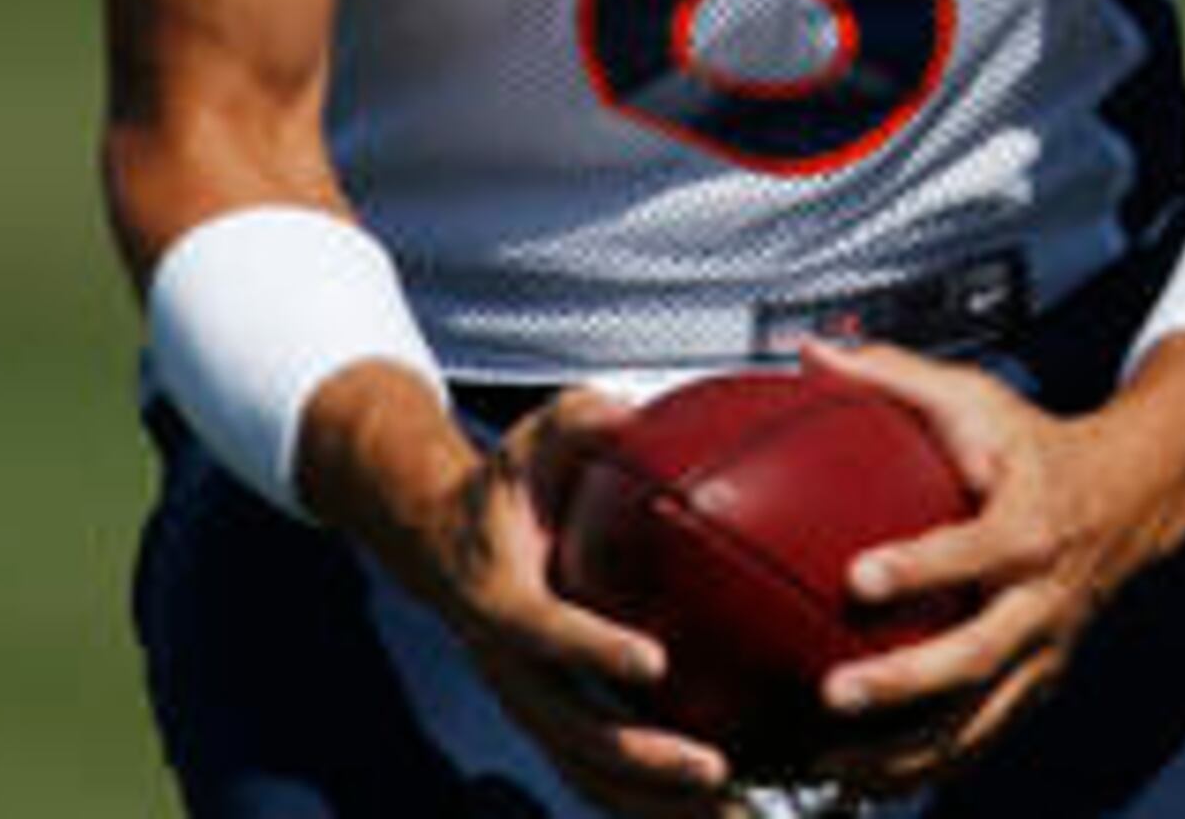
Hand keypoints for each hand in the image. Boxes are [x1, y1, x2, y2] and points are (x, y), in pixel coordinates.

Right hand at [318, 376, 739, 814]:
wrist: (446, 544)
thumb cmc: (507, 486)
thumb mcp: (531, 442)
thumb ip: (574, 421)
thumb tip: (624, 407)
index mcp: (501, 600)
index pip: (543, 633)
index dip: (591, 650)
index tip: (654, 663)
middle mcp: (512, 669)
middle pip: (573, 731)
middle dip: (640, 760)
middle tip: (715, 769)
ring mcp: (532, 705)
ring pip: (591, 773)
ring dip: (658, 804)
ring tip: (738, 816)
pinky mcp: (553, 724)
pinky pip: (604, 777)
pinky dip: (657, 802)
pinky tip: (732, 807)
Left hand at [791, 337, 1184, 795]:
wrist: (1132, 495)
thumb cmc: (1037, 444)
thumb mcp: (977, 398)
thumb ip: (895, 376)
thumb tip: (813, 352)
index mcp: (1029, 523)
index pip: (976, 549)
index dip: (921, 566)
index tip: (858, 576)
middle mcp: (1042, 595)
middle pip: (978, 653)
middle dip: (907, 681)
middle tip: (835, 693)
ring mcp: (1044, 648)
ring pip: (982, 716)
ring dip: (911, 751)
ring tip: (837, 769)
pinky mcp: (1039, 681)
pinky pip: (985, 738)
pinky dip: (931, 769)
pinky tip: (868, 787)